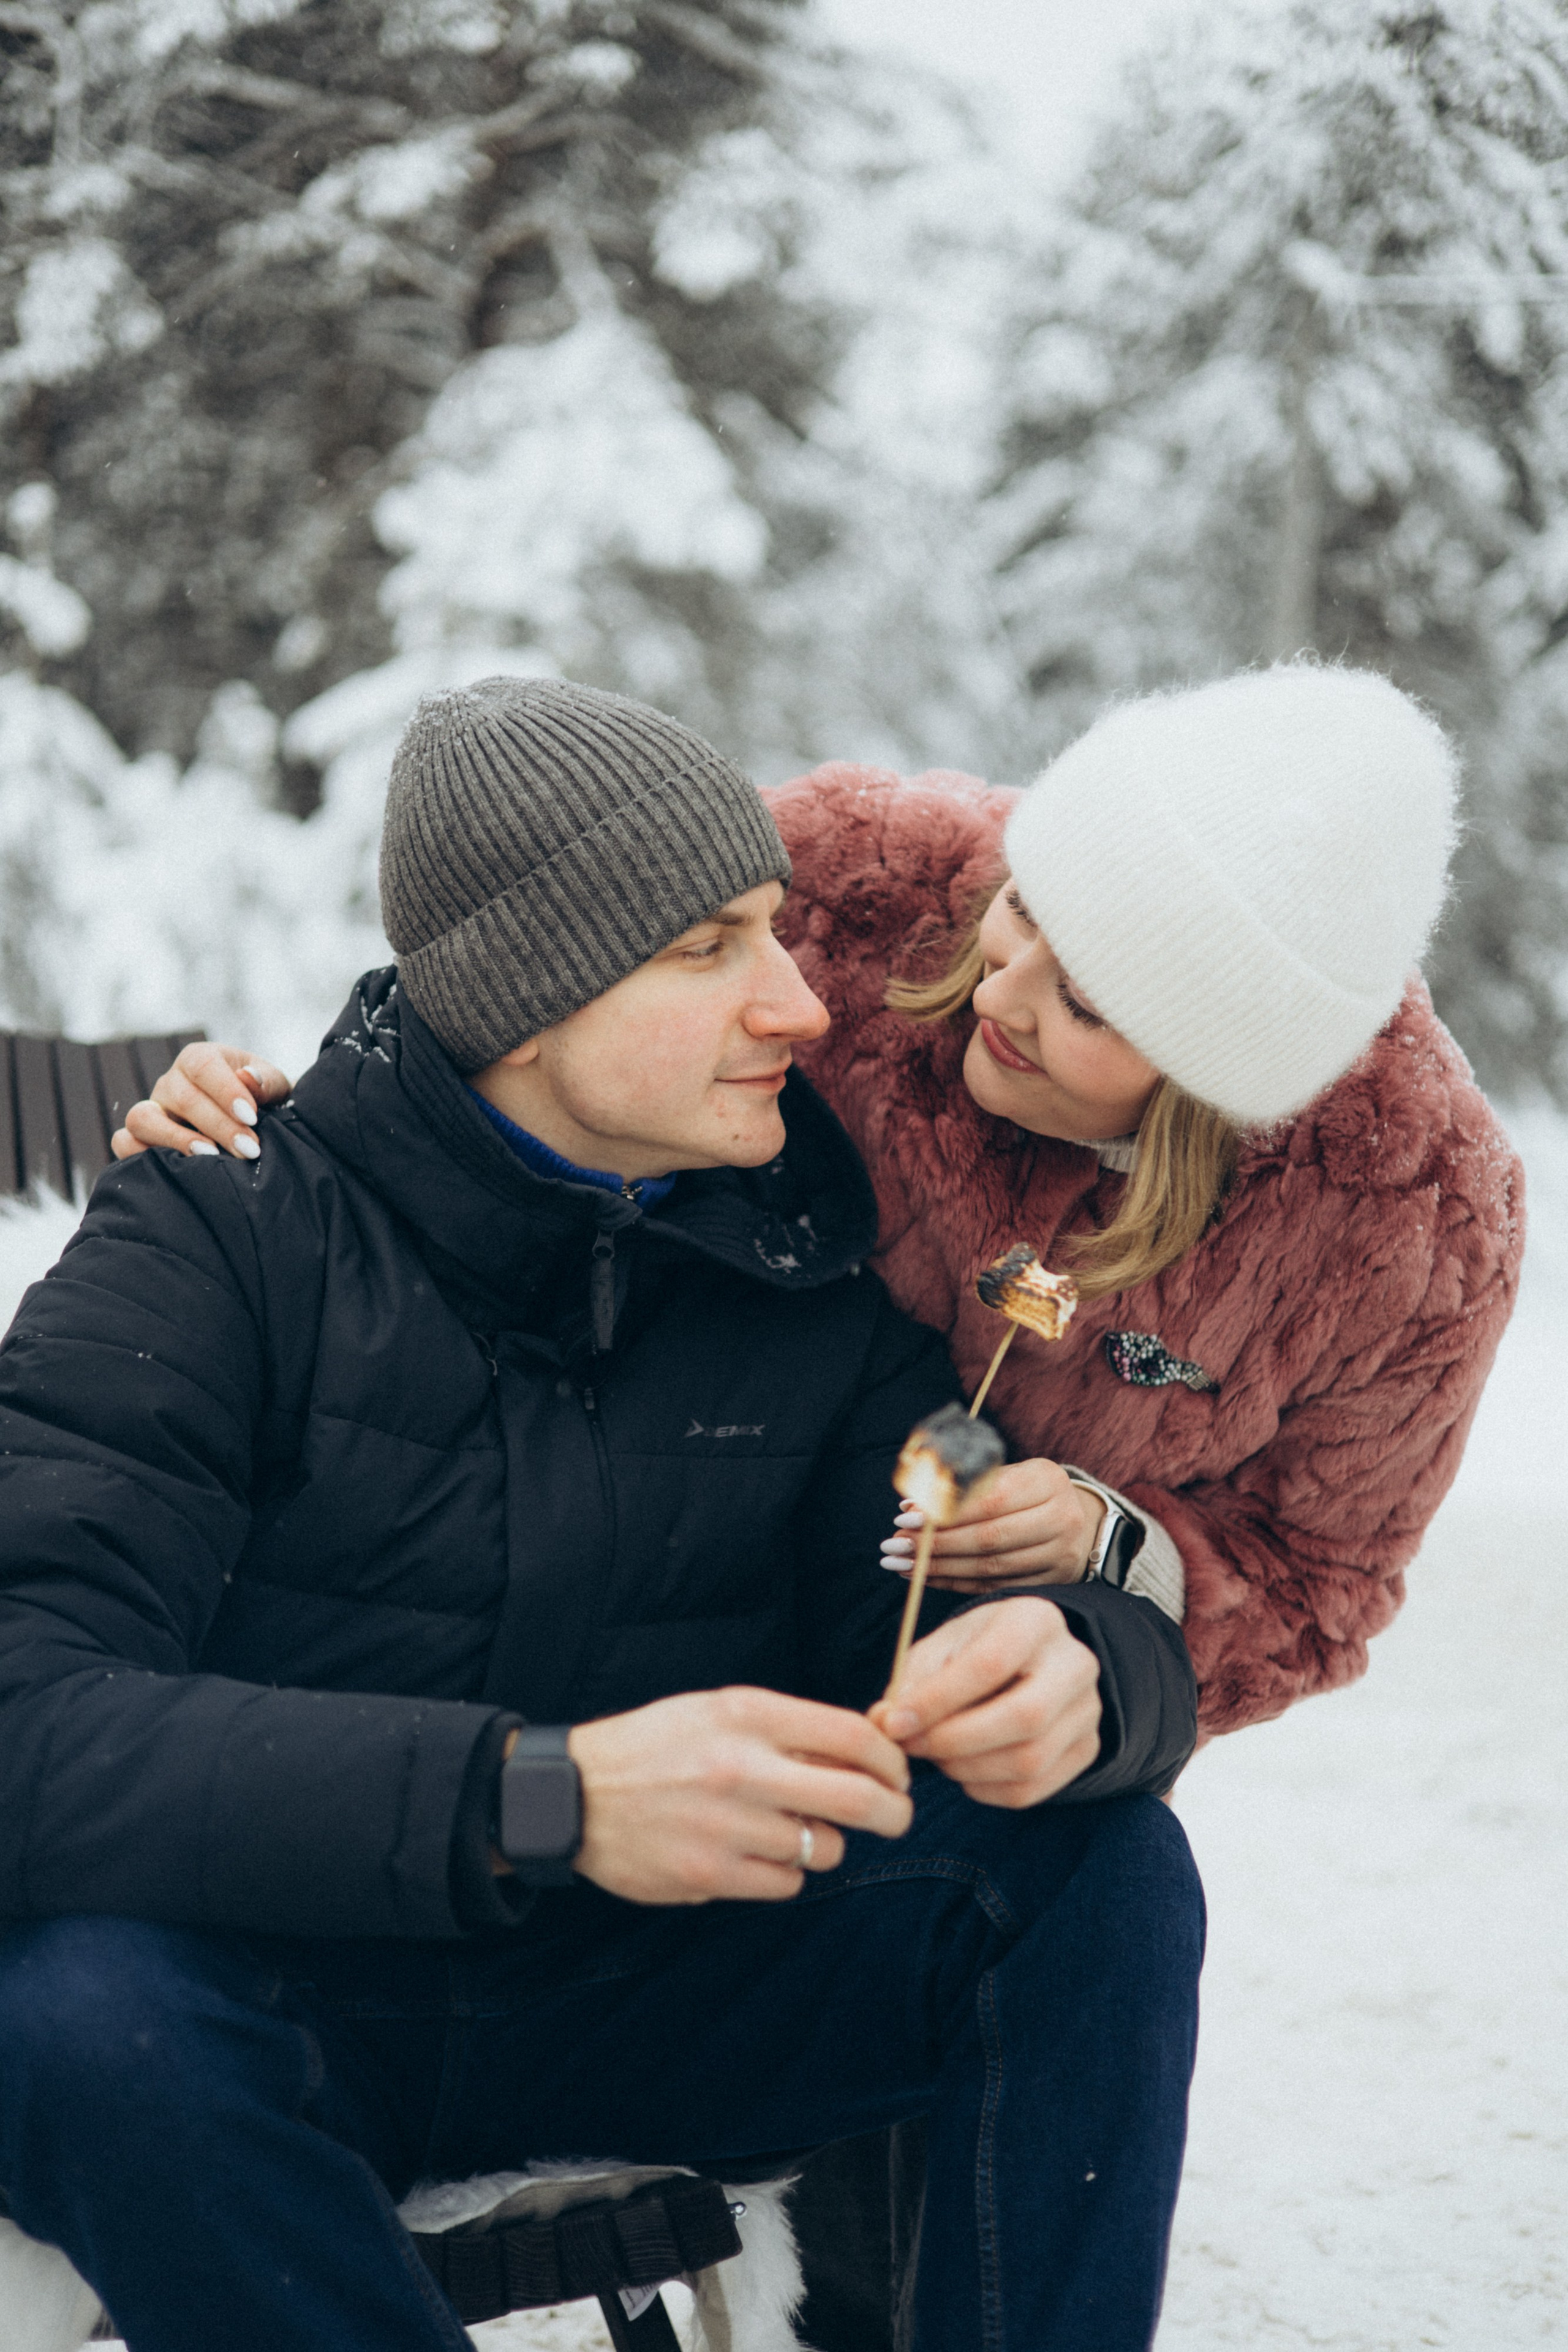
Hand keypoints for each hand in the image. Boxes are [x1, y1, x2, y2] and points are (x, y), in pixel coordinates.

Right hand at [110, 1043, 291, 1163]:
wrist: (248, 1128)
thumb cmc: (261, 1104)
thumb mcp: (274, 1089)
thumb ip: (266, 1082)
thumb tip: (249, 1077)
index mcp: (199, 1059)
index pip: (202, 1066)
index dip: (225, 1091)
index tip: (251, 1117)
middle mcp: (170, 1082)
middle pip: (182, 1098)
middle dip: (218, 1126)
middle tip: (249, 1149)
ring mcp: (151, 1110)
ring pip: (142, 1118)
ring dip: (176, 1139)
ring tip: (210, 1157)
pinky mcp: (139, 1138)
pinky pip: (124, 1143)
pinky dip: (140, 1155)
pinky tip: (178, 1169)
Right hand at [566, 1686, 913, 1905]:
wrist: (572, 1794)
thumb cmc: (658, 1747)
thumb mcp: (720, 1711)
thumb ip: (788, 1729)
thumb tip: (864, 1754)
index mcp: (747, 1714)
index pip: (852, 1735)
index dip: (890, 1759)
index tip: (896, 1773)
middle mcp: (741, 1767)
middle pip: (858, 1799)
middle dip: (893, 1812)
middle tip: (895, 1816)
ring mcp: (726, 1826)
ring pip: (824, 1849)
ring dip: (823, 1844)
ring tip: (793, 1831)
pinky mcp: (709, 1876)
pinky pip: (786, 1884)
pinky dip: (785, 1873)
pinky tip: (758, 1855)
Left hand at [869, 1597, 1100, 1807]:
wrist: (1027, 1664)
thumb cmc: (973, 1651)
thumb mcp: (941, 1647)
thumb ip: (911, 1681)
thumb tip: (884, 1722)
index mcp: (1036, 1620)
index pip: (991, 1664)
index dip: (938, 1700)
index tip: (895, 1722)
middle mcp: (1076, 1663)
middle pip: (1025, 1717)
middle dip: (956, 1741)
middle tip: (912, 1746)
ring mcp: (1089, 1711)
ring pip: (1030, 1760)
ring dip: (967, 1768)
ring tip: (935, 1755)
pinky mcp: (1086, 1750)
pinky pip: (1033, 1789)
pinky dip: (985, 1789)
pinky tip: (963, 1770)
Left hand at [881, 1456, 1103, 1592]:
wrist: (1080, 1522)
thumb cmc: (1029, 1493)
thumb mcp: (1007, 1476)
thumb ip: (964, 1487)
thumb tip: (912, 1506)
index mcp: (1048, 1480)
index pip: (991, 1498)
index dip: (946, 1511)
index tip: (905, 1517)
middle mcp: (1061, 1517)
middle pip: (990, 1537)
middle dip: (937, 1544)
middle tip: (896, 1546)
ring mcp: (1061, 1554)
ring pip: (991, 1567)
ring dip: (941, 1568)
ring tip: (902, 1564)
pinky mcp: (1053, 1582)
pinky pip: (996, 1586)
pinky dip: (957, 1584)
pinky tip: (928, 1577)